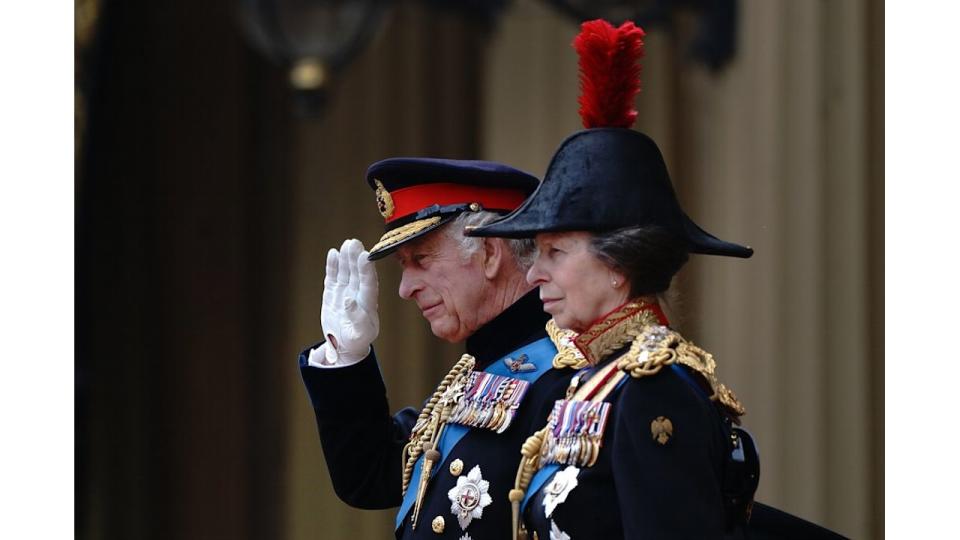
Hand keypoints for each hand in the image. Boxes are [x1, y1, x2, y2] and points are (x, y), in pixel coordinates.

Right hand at [319, 238, 379, 363]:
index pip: (368, 284)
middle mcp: (358, 294)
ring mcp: (346, 291)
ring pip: (347, 272)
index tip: (365, 256)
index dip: (367, 270)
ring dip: (346, 258)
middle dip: (356, 258)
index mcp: (368, 304)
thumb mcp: (358, 334)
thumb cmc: (356, 340)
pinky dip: (333, 265)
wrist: (345, 344)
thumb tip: (348, 300)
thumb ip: (355, 317)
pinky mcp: (334, 292)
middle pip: (358, 273)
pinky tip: (333, 253)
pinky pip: (334, 276)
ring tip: (346, 244)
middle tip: (354, 243)